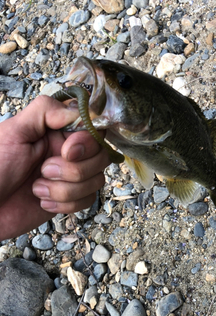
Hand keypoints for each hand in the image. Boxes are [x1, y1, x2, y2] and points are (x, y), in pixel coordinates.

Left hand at [0, 96, 110, 240]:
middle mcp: (67, 153)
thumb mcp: (14, 132)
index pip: (93, 130)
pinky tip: (42, 201)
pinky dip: (65, 204)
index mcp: (56, 132)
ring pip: (96, 180)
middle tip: (44, 171)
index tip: (67, 152)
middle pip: (101, 156)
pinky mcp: (70, 199)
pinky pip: (88, 199)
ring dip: (65, 190)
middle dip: (74, 170)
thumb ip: (44, 111)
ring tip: (36, 189)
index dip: (87, 142)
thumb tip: (77, 110)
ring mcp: (70, 177)